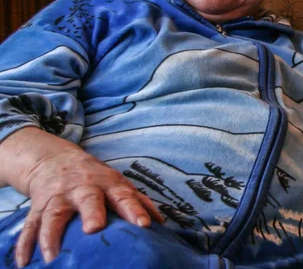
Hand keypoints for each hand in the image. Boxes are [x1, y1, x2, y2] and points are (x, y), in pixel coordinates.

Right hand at [0, 128, 162, 266]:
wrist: (55, 160)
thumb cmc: (95, 178)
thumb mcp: (118, 183)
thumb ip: (138, 201)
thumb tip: (161, 223)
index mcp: (108, 184)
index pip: (124, 196)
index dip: (134, 210)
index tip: (144, 225)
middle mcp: (83, 189)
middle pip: (88, 200)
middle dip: (92, 213)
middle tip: (95, 229)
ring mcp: (59, 197)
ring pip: (53, 215)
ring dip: (51, 235)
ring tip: (52, 256)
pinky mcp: (38, 207)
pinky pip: (31, 226)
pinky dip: (25, 244)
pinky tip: (25, 262)